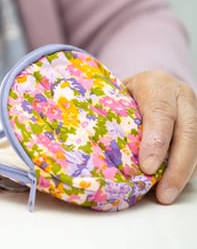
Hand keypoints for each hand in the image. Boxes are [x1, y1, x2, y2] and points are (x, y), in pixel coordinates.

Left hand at [124, 71, 196, 203]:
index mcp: (156, 85)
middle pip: (186, 132)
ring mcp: (194, 111)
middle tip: (163, 193)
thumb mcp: (114, 95)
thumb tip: (92, 147)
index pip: (160, 112)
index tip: (147, 167)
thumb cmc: (124, 93)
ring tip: (166, 195)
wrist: (148, 84)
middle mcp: (181, 96)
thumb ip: (111, 114)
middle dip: (176, 166)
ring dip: (183, 173)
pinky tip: (172, 185)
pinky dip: (187, 170)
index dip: (156, 141)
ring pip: (196, 144)